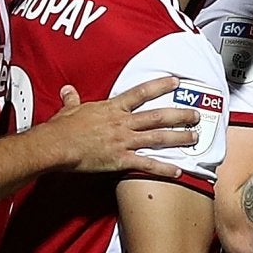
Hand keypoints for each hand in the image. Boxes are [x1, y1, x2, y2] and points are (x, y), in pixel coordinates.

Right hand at [41, 77, 201, 175]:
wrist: (57, 146)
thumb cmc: (62, 129)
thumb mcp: (68, 110)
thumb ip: (72, 100)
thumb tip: (67, 90)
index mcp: (112, 109)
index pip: (141, 93)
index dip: (160, 86)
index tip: (175, 81)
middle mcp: (123, 123)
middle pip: (158, 116)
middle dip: (180, 115)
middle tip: (195, 115)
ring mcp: (124, 141)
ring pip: (158, 138)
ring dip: (179, 138)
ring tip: (195, 138)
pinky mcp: (121, 160)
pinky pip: (147, 164)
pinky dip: (164, 168)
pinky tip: (178, 171)